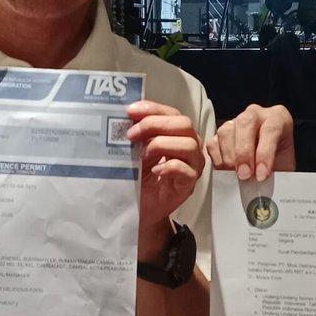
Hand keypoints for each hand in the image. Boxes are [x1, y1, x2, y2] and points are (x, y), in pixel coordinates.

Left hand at [125, 100, 205, 259]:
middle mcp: (189, 145)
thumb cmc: (140, 176)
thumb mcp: (136, 149)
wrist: (140, 206)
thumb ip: (137, 133)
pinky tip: (154, 170)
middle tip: (132, 134)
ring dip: (160, 145)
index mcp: (177, 133)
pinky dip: (169, 167)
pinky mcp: (188, 184)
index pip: (172, 112)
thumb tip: (123, 117)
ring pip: (188, 144)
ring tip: (142, 155)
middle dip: (154, 124)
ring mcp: (192, 165)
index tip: (130, 111)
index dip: (152, 108)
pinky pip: (186, 170)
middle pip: (183, 124)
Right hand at [206, 103, 294, 179]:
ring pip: (226, 132)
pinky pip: (213, 143)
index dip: (265, 153)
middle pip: (245, 124)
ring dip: (229, 157)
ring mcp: (236, 121)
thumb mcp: (285, 167)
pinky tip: (226, 171)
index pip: (271, 129)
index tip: (261, 175)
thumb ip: (277, 172)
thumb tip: (264, 186)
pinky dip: (218, 159)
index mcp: (278, 118)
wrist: (269, 164)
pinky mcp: (221, 133)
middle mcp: (256, 115)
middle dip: (243, 153)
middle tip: (245, 175)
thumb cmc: (279, 162)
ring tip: (235, 175)